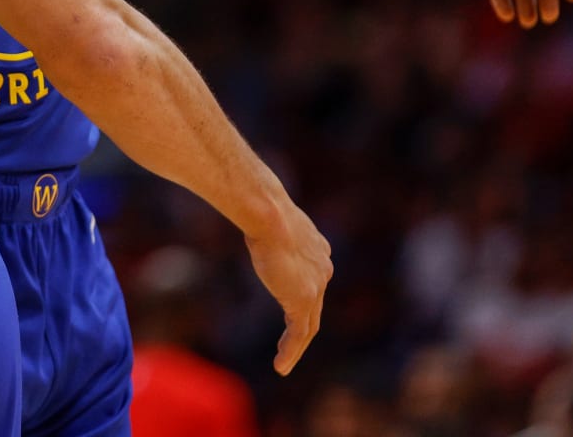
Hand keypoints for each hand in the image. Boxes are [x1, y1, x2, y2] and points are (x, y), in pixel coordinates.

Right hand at [243, 199, 332, 375]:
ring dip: (296, 345)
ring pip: (309, 324)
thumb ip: (268, 224)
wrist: (268, 214)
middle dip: (303, 324)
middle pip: (314, 305)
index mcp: (318, 249)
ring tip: (284, 362)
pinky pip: (299, 333)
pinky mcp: (302, 301)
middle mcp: (323, 268)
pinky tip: (280, 365)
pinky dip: (290, 351)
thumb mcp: (269, 217)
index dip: (303, 293)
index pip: (313, 278)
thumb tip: (249, 206)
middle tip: (291, 342)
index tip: (289, 300)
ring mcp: (316, 286)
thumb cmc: (262, 208)